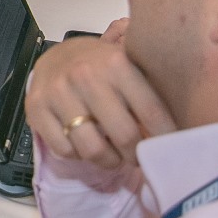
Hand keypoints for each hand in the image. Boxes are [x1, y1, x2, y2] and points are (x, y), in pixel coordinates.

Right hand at [23, 19, 176, 169]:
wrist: (57, 56)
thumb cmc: (102, 69)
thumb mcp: (130, 68)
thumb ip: (151, 93)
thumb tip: (180, 133)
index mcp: (117, 64)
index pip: (151, 112)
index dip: (164, 138)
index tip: (168, 149)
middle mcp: (86, 76)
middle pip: (123, 136)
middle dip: (135, 155)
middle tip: (138, 157)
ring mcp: (58, 93)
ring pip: (92, 149)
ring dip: (108, 161)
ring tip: (113, 157)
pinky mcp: (36, 109)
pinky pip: (65, 151)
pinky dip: (78, 156)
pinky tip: (84, 144)